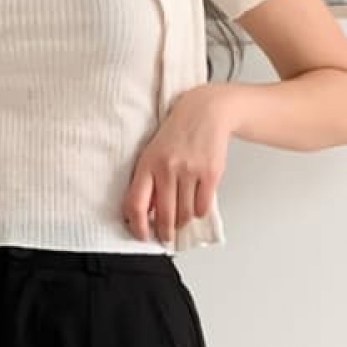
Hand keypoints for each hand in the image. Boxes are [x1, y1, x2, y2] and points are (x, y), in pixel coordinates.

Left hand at [123, 84, 232, 244]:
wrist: (206, 111)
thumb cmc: (178, 132)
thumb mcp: (153, 152)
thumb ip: (149, 180)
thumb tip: (147, 212)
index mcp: (148, 163)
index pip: (136, 204)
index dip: (138, 226)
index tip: (142, 234)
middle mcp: (168, 168)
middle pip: (164, 215)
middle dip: (164, 231)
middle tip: (165, 236)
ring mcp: (190, 171)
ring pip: (185, 213)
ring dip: (182, 222)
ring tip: (181, 220)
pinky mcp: (211, 173)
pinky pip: (202, 206)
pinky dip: (199, 212)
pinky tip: (196, 207)